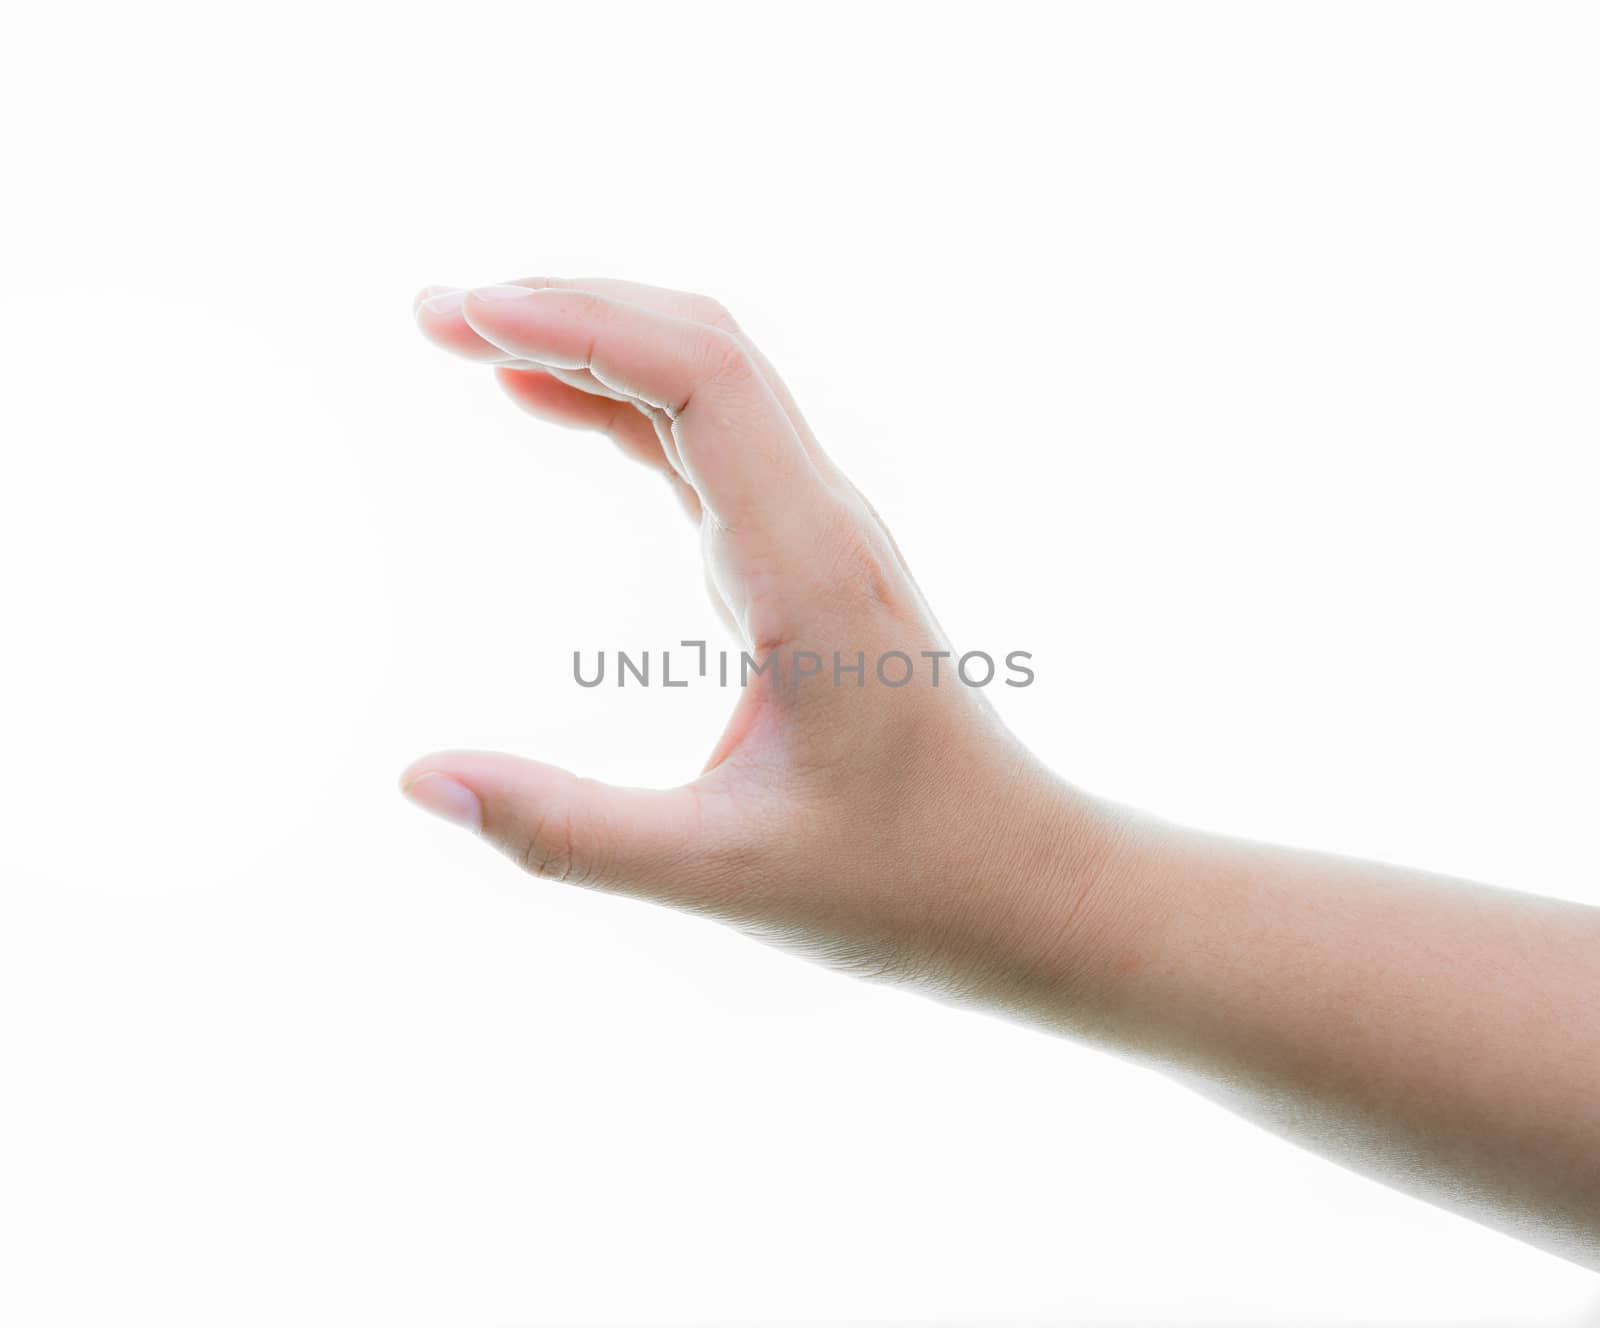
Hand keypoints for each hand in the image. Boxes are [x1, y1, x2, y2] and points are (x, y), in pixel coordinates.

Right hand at [403, 277, 1121, 999]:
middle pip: (703, 348)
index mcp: (810, 570)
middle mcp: (822, 525)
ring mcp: (817, 535)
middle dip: (571, 308)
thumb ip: (566, 833)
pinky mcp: (802, 560)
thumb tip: (415, 782)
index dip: (582, 326)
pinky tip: (547, 403)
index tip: (468, 317)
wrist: (1018, 877)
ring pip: (709, 382)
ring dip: (595, 342)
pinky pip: (708, 443)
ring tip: (466, 334)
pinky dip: (623, 405)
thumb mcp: (721, 872)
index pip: (703, 380)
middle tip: (434, 313)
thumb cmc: (896, 879)